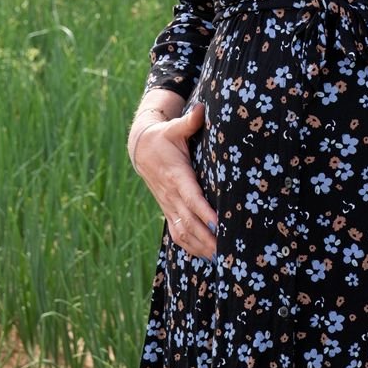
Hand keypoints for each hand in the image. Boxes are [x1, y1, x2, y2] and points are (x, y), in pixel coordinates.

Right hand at [131, 102, 217, 259]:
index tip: (217, 223)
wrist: (141, 149)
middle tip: (226, 248)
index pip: (191, 196)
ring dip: (200, 245)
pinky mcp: (167, 210)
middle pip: (189, 220)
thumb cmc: (164, 137)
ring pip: (183, 231)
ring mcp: (168, 204)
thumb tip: (202, 109)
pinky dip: (190, 246)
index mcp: (176, 175)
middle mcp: (171, 194)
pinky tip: (205, 255)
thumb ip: (189, 122)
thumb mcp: (174, 127)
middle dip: (206, 236)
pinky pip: (177, 233)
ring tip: (220, 257)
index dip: (203, 211)